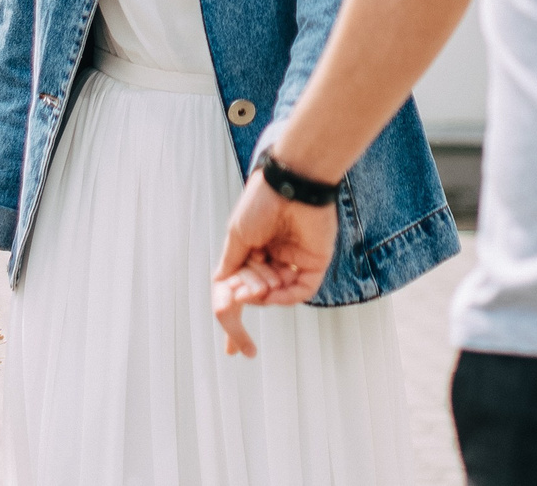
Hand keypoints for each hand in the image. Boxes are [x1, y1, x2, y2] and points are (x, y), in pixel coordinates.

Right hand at [210, 170, 336, 356]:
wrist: (293, 183)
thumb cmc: (262, 203)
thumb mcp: (237, 236)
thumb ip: (231, 265)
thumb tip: (222, 291)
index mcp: (253, 251)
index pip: (242, 291)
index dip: (235, 323)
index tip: (233, 353)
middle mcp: (273, 260)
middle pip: (256, 296)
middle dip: (246, 296)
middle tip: (242, 287)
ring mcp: (293, 263)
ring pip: (275, 295)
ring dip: (263, 293)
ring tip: (258, 279)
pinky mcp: (314, 263)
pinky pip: (299, 292)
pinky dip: (284, 296)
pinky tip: (273, 288)